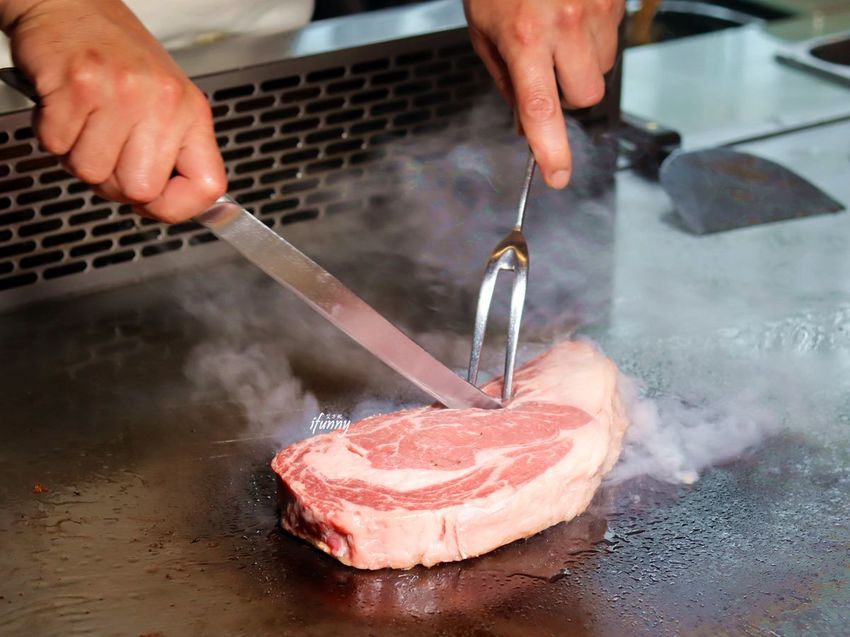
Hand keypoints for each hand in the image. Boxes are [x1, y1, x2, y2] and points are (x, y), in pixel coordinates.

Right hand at [0, 0, 226, 222]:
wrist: (71, 3)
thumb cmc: (117, 56)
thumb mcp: (166, 102)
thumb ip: (172, 153)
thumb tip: (166, 206)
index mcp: (191, 113)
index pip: (207, 188)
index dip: (177, 208)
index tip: (157, 202)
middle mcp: (163, 103)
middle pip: (139, 191)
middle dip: (114, 183)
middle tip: (108, 151)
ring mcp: (121, 94)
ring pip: (92, 173)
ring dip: (79, 156)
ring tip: (87, 122)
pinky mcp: (77, 87)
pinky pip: (58, 146)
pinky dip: (53, 135)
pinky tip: (66, 108)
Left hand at [463, 0, 623, 188]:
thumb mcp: (484, 30)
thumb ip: (506, 80)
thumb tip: (524, 123)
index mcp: (525, 38)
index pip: (541, 109)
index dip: (551, 149)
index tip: (557, 175)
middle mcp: (566, 24)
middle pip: (587, 95)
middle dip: (569, 93)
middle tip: (547, 70)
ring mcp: (597, 9)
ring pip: (602, 67)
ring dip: (582, 62)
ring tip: (557, 30)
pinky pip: (613, 38)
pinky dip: (594, 37)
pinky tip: (572, 14)